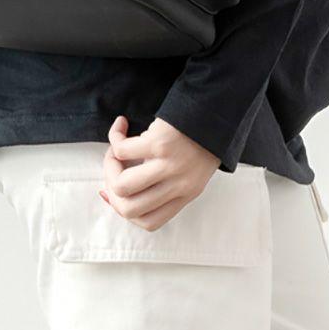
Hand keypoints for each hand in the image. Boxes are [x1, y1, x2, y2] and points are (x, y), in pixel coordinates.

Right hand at [99, 115, 220, 230]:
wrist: (218, 107)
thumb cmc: (201, 137)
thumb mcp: (191, 170)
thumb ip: (165, 184)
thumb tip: (121, 190)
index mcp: (187, 195)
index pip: (150, 222)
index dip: (125, 210)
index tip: (114, 192)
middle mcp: (179, 185)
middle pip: (130, 208)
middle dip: (111, 189)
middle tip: (113, 168)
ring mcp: (169, 165)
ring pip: (122, 185)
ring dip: (110, 166)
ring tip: (115, 150)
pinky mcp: (160, 142)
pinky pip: (123, 150)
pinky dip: (115, 138)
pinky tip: (122, 126)